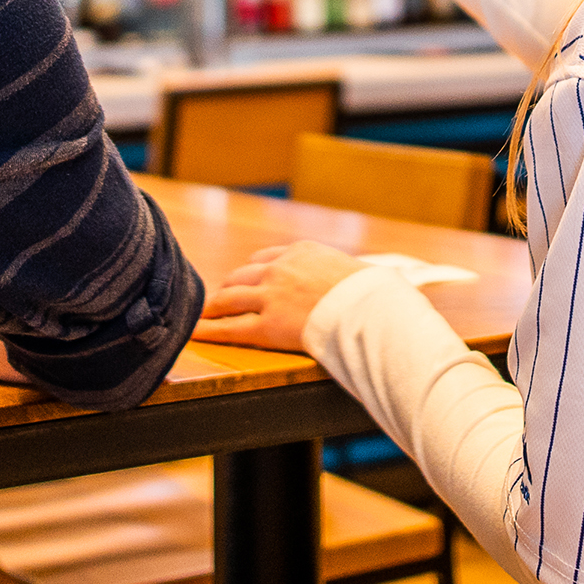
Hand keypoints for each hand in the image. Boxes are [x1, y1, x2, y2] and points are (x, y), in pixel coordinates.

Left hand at [195, 239, 366, 349]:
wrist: (369, 310)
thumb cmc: (375, 294)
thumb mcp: (361, 270)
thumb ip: (354, 274)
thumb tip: (387, 279)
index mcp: (301, 252)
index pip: (266, 257)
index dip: (254, 270)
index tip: (248, 278)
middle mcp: (279, 269)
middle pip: (242, 275)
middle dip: (230, 286)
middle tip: (220, 298)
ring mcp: (270, 297)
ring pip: (229, 298)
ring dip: (214, 306)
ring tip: (203, 313)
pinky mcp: (267, 326)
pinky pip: (230, 328)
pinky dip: (209, 329)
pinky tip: (196, 331)